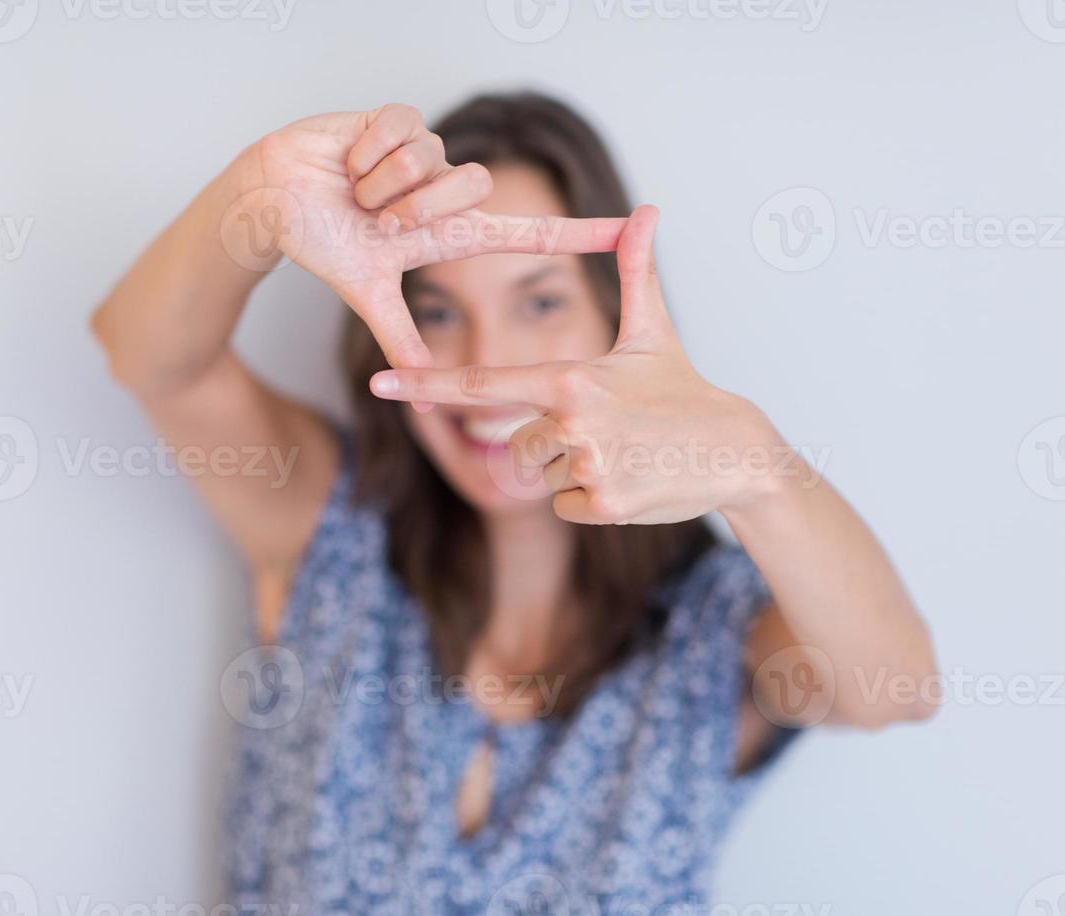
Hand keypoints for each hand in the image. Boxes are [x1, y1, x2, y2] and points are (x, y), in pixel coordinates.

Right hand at [224, 104, 626, 368]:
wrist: (272, 203)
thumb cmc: (320, 242)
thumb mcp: (367, 293)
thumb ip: (400, 340)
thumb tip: (422, 396)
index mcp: (449, 233)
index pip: (528, 233)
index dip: (581, 232)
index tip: (635, 228)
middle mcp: (445, 192)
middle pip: (470, 190)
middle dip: (412, 209)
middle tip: (374, 218)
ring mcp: (424, 154)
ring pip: (431, 162)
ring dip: (382, 185)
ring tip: (354, 191)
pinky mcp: (398, 118)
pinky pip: (401, 131)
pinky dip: (365, 155)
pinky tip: (346, 160)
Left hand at [367, 206, 779, 523]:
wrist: (736, 452)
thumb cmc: (684, 389)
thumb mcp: (654, 332)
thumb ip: (636, 272)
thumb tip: (646, 209)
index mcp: (571, 378)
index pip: (482, 384)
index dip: (424, 384)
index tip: (377, 382)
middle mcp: (572, 421)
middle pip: (517, 445)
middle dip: (549, 445)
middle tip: (604, 433)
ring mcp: (588, 465)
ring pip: (541, 478)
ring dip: (571, 472)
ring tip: (620, 453)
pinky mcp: (603, 505)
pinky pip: (563, 506)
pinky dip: (588, 501)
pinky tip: (627, 481)